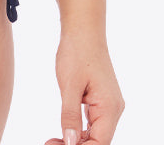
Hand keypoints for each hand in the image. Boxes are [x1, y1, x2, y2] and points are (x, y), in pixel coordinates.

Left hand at [44, 28, 123, 144]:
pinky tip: (65, 130)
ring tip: (53, 139)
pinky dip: (80, 129)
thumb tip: (71, 142)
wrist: (83, 29)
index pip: (100, 143)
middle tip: (50, 143)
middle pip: (98, 141)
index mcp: (109, 108)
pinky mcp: (101, 99)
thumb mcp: (69, 85)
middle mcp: (113, 109)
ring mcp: (108, 104)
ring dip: (77, 140)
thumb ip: (70, 116)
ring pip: (96, 133)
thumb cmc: (77, 52)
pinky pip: (93, 122)